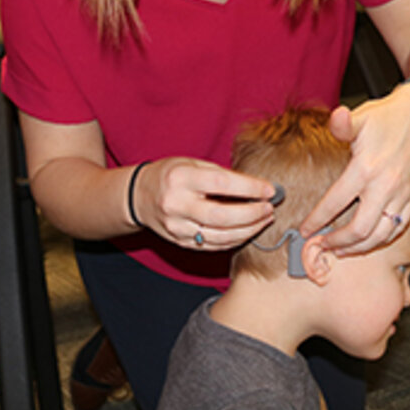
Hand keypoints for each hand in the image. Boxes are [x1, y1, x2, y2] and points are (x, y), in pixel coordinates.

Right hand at [133, 158, 276, 250]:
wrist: (139, 196)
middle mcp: (177, 204)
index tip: (270, 190)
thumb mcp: (193, 164)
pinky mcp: (180, 241)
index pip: (221, 184)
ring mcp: (177, 227)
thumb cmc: (171, 175)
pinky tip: (248, 231)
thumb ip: (221, 175)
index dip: (250, 188)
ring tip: (264, 220)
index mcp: (181, 179)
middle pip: (222, 216)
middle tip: (269, 208)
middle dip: (252, 214)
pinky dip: (234, 240)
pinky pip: (213, 245)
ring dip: (248, 230)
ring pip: (220, 236)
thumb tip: (257, 187)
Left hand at [299, 83, 409, 254]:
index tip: (306, 230)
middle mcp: (385, 186)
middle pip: (358, 229)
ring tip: (342, 250)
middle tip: (321, 246)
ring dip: (358, 247)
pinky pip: (398, 228)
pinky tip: (368, 240)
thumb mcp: (362, 116)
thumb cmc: (391, 116)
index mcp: (366, 168)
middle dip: (336, 243)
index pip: (335, 203)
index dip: (317, 220)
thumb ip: (342, 124)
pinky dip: (381, 240)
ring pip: (380, 235)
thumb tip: (335, 118)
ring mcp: (402, 194)